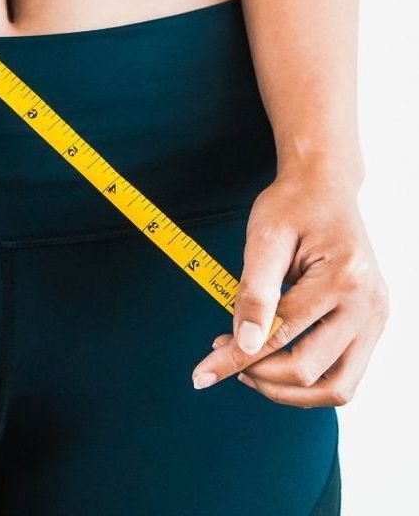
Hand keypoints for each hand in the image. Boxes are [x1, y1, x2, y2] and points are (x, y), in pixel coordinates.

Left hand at [190, 166, 387, 406]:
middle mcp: (369, 305)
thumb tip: (245, 344)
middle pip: (310, 371)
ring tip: (249, 368)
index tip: (201, 374)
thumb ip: (254, 292)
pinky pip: (344, 374)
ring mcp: (376, 318)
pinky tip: (274, 361)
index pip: (280, 336)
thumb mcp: (264, 238)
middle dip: (260, 375)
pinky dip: (307, 379)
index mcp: (343, 279)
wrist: (324, 187)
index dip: (235, 359)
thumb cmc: (292, 206)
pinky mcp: (372, 325)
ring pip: (336, 388)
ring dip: (288, 390)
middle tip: (223, 356)